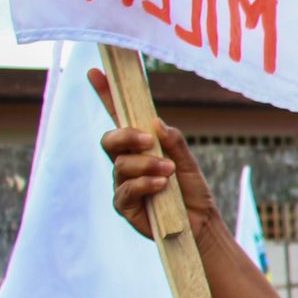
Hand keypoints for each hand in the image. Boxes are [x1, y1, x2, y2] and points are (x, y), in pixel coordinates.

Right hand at [88, 69, 221, 247]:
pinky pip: (125, 190)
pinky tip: (160, 185)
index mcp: (140, 147)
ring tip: (168, 171)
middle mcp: (126, 162)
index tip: (96, 72)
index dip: (107, 95)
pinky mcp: (124, 205)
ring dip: (145, 164)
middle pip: (109, 140)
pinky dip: (144, 184)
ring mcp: (123, 183)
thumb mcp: (188, 162)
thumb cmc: (192, 191)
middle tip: (147, 140)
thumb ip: (174, 142)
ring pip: (120, 165)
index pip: (119, 117)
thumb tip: (156, 123)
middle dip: (125, 136)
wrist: (200, 225)